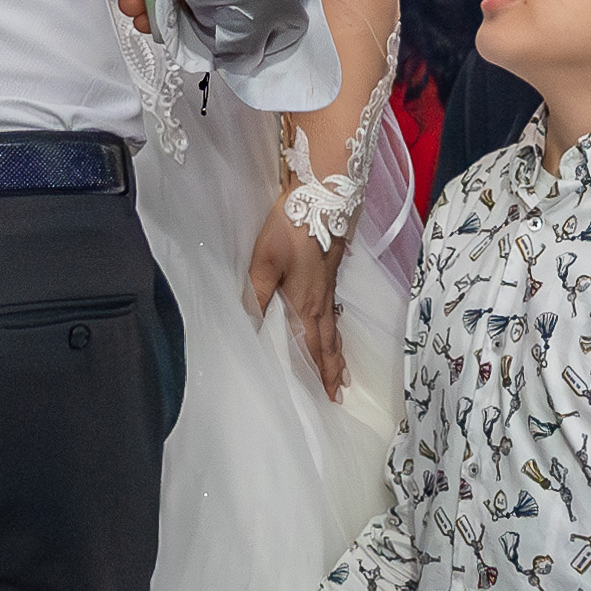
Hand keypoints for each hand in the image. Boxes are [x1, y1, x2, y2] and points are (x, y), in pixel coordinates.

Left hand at [245, 196, 348, 400]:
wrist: (322, 195)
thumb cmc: (292, 228)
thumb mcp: (264, 261)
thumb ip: (256, 296)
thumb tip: (248, 328)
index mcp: (304, 303)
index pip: (310, 347)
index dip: (316, 372)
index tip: (325, 396)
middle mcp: (320, 301)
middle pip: (328, 342)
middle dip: (332, 369)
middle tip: (339, 392)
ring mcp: (328, 287)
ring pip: (334, 328)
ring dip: (337, 352)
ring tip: (342, 371)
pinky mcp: (330, 274)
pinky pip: (334, 312)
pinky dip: (337, 330)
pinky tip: (334, 328)